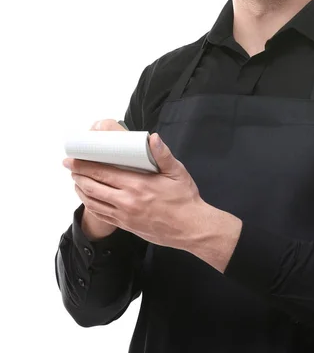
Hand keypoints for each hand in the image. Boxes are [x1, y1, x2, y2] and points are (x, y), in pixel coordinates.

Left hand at [63, 121, 209, 250]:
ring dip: (81, 190)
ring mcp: (125, 215)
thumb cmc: (184, 199)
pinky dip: (90, 205)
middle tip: (70, 166)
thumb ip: (163, 154)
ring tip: (77, 181)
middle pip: (92, 187)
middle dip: (78, 175)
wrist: (190, 227)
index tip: (74, 158)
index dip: (85, 165)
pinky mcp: (126, 226)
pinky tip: (89, 199)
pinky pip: (101, 215)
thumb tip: (153, 138)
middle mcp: (127, 201)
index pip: (103, 172)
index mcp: (137, 185)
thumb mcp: (177, 172)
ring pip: (93, 202)